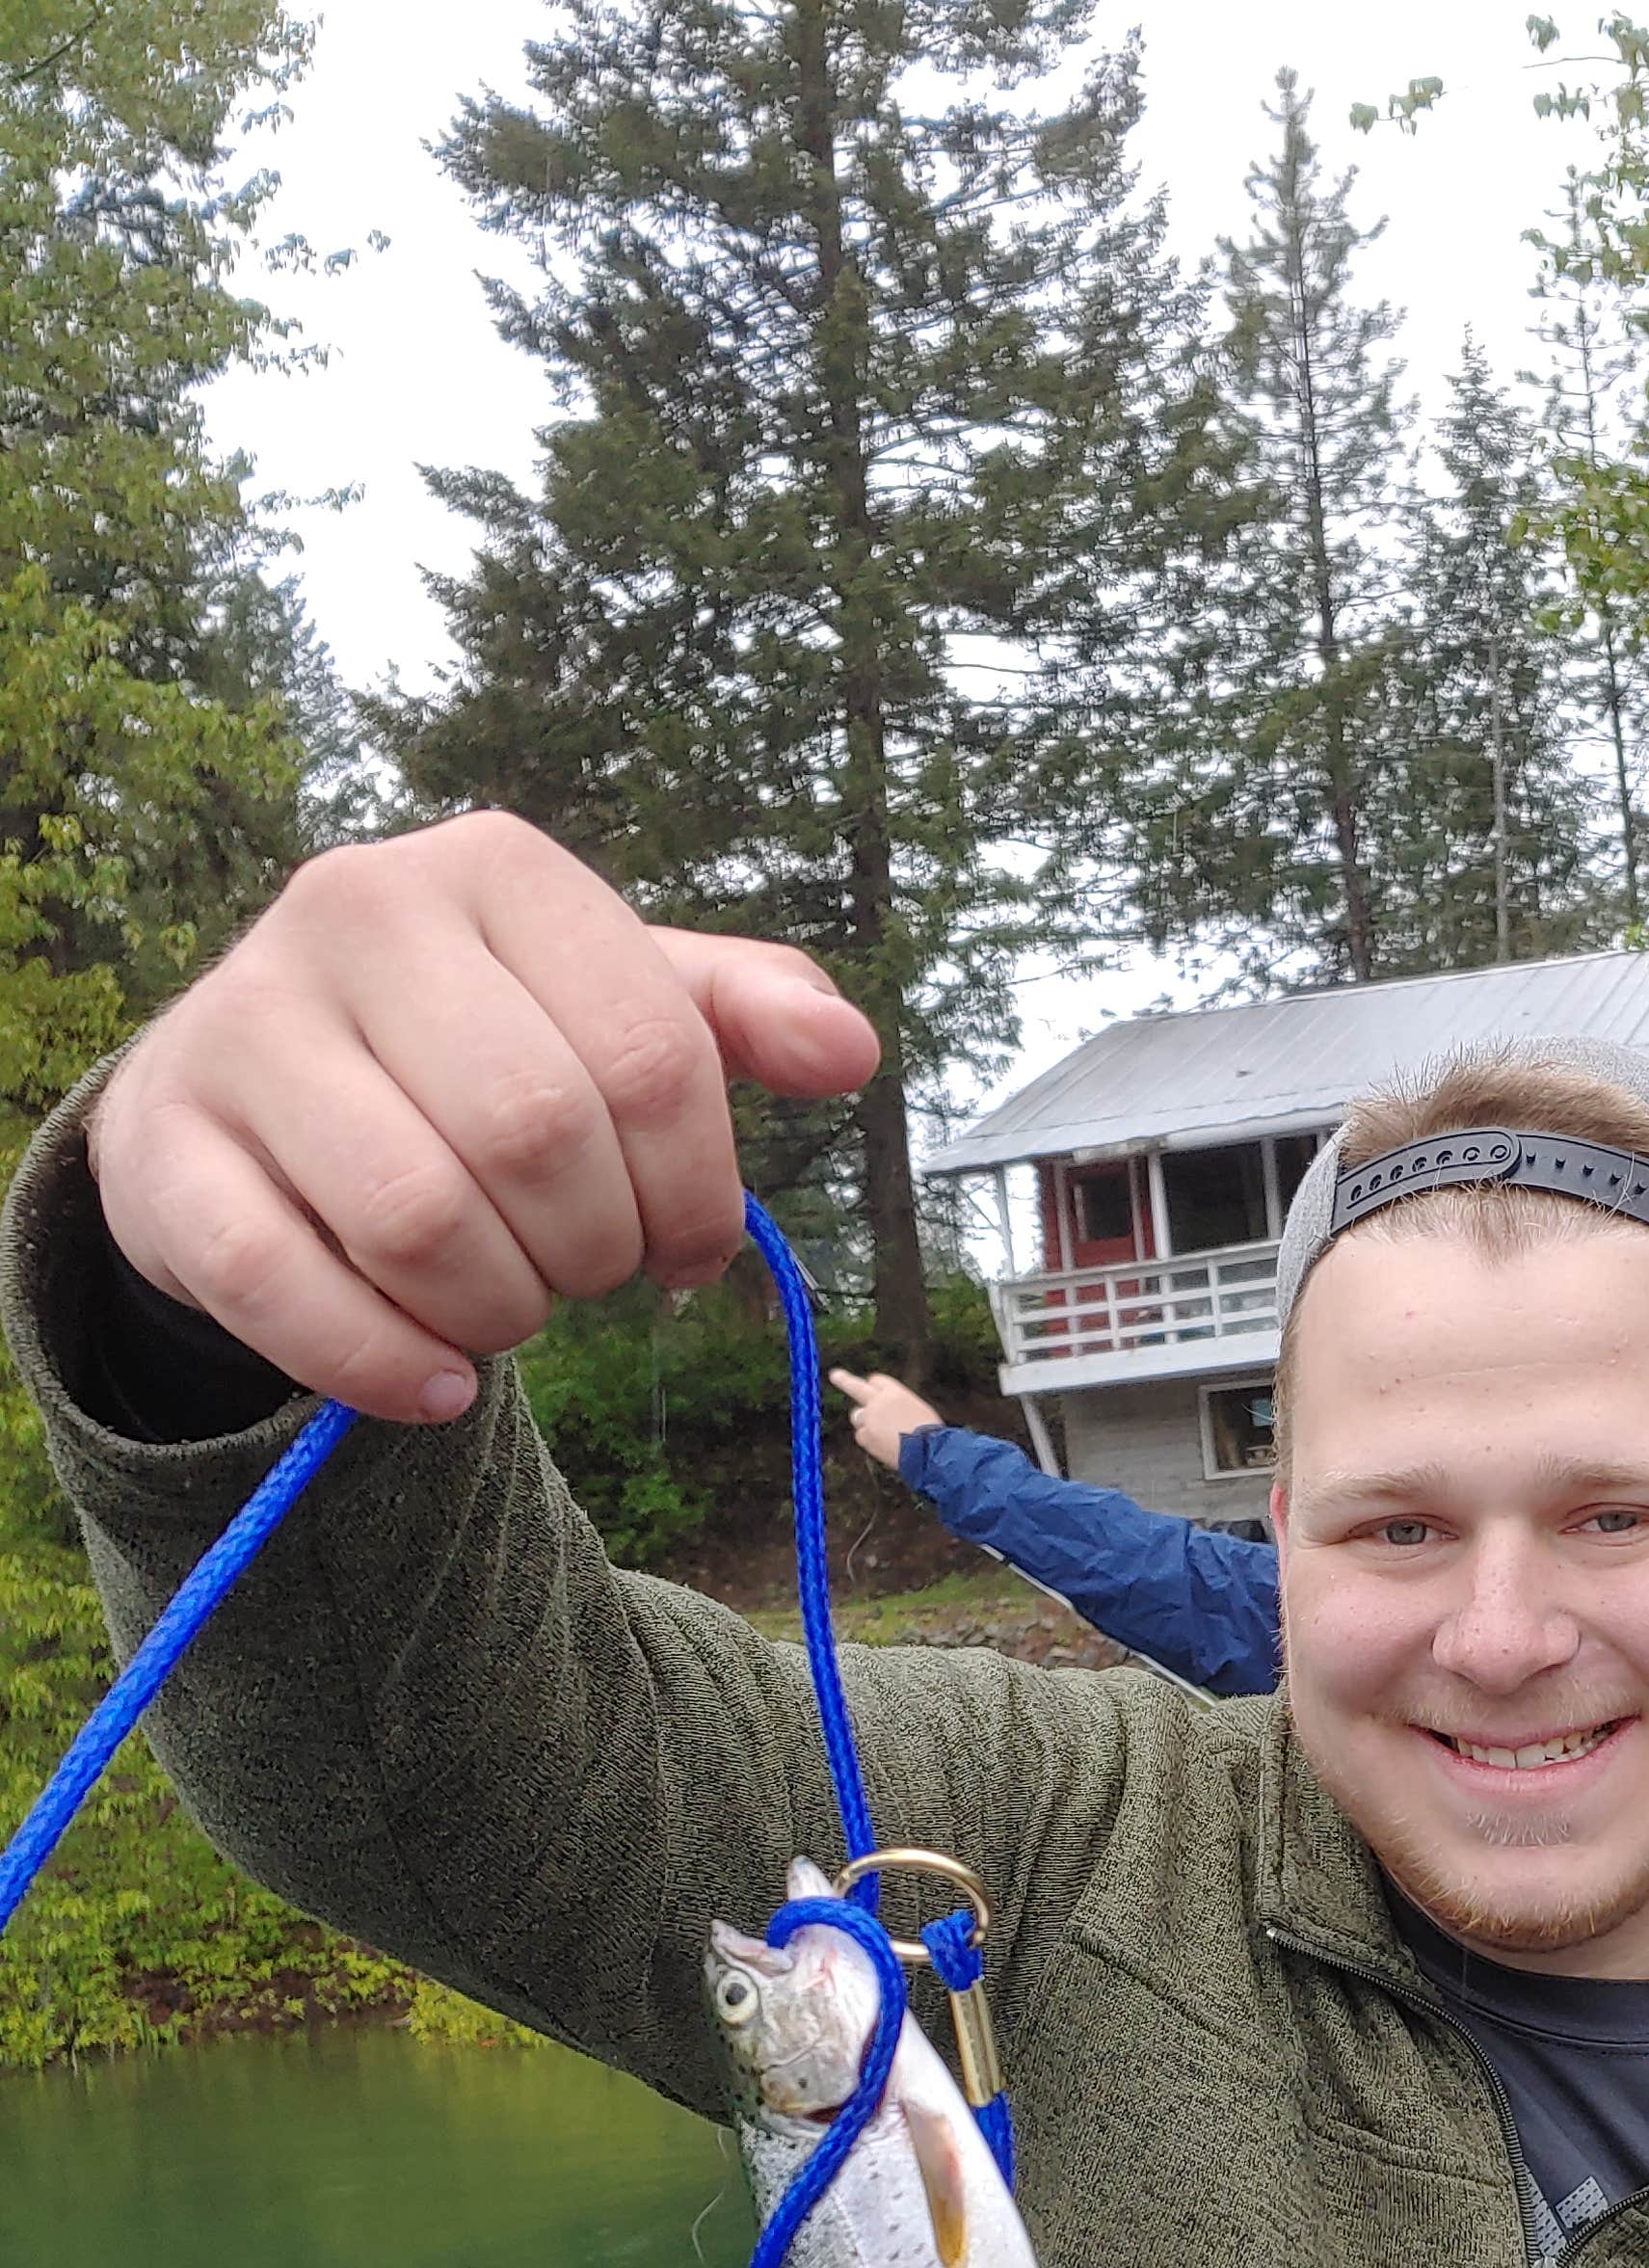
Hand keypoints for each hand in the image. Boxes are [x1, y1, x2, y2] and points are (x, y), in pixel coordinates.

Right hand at [88, 808, 879, 1422]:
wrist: (248, 1090)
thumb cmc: (472, 1050)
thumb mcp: (611, 1007)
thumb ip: (735, 1018)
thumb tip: (850, 1051)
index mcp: (494, 868)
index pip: (652, 1052)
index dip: (700, 1190)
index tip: (688, 1247)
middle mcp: (355, 911)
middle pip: (539, 1134)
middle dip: (595, 1251)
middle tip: (586, 1274)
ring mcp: (244, 1024)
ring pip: (417, 1217)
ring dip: (497, 1311)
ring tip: (507, 1311)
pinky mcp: (166, 1149)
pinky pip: (288, 1290)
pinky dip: (387, 1368)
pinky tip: (438, 1386)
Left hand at [828, 1367, 940, 1468]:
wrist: (926, 1451)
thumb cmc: (929, 1433)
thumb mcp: (917, 1410)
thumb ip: (898, 1407)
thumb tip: (890, 1414)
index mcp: (895, 1392)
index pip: (876, 1381)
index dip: (874, 1386)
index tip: (869, 1386)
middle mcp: (878, 1401)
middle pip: (856, 1387)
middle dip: (844, 1380)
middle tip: (835, 1375)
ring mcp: (869, 1418)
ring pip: (858, 1416)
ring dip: (865, 1422)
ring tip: (884, 1435)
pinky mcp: (865, 1435)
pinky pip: (861, 1436)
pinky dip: (870, 1441)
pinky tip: (884, 1446)